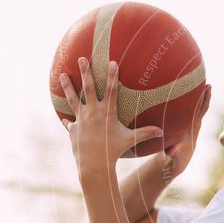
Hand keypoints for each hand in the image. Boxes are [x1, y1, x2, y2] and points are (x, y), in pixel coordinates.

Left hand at [60, 56, 163, 177]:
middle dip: (85, 71)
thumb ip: (146, 133)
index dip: (112, 76)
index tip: (111, 62)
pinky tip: (65, 116)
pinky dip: (68, 118)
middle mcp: (92, 113)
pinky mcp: (73, 129)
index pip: (111, 90)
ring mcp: (81, 120)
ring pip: (73, 99)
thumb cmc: (114, 151)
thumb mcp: (131, 140)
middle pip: (88, 88)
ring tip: (62, 74)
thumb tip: (162, 132)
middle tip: (81, 58)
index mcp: (107, 113)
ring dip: (68, 86)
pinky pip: (70, 121)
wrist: (94, 164)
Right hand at [162, 83, 211, 176]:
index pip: (200, 110)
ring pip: (195, 107)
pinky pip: (188, 111)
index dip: (205, 99)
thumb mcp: (173, 158)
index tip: (208, 86)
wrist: (176, 163)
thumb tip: (172, 150)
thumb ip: (173, 154)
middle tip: (206, 78)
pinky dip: (189, 102)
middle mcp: (192, 124)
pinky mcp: (184, 126)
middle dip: (204, 93)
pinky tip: (185, 93)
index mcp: (192, 128)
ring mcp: (189, 124)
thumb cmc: (174, 160)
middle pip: (200, 106)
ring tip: (199, 81)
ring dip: (198, 96)